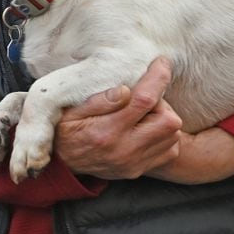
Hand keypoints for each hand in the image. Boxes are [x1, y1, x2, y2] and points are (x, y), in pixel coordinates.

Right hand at [54, 58, 181, 179]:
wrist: (61, 165)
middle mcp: (125, 150)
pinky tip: (145, 130)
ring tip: (142, 116)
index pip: (144, 101)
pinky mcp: (140, 170)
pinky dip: (164, 136)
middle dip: (162, 103)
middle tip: (143, 99)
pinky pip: (170, 150)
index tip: (161, 63)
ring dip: (163, 119)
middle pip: (168, 120)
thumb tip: (125, 89)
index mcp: (106, 131)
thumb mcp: (70, 112)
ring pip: (172, 135)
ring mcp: (134, 163)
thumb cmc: (64, 131)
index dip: (157, 78)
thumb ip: (98, 101)